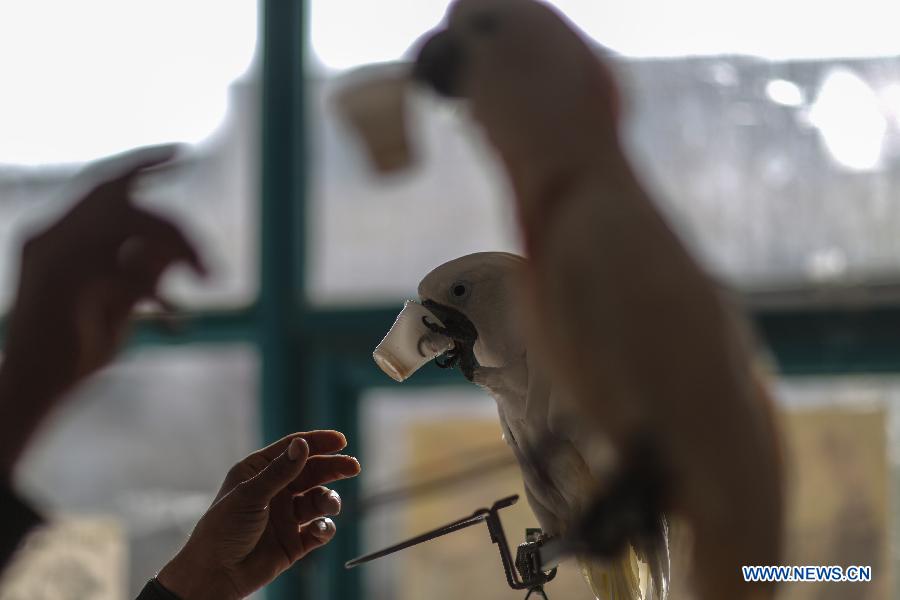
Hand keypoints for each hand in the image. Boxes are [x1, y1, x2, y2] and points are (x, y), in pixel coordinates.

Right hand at [0, 145, 204, 473]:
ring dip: (178, 253)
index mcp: (55, 234)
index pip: (104, 184)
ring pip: (133, 228)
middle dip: (177, 228)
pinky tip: (172, 313)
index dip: (142, 162)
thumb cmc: (76, 352)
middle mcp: (48, 236)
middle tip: (210, 267)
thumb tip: (176, 255)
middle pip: (128, 203)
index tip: (181, 151)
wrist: (31, 391)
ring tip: (203, 281)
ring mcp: (51, 257)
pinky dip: (157, 287)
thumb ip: (145, 272)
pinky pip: (128, 268)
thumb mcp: (121, 302)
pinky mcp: (63, 284)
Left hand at [158, 431, 360, 599]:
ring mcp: (286, 516)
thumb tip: (303, 445)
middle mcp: (275, 491)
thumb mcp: (250, 495)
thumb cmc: (223, 530)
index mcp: (259, 472)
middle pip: (312, 473)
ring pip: (319, 500)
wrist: (215, 575)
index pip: (293, 450)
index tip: (340, 441)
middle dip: (334, 469)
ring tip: (330, 505)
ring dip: (329, 500)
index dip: (318, 443)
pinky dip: (325, 528)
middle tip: (353, 467)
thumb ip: (280, 472)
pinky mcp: (294, 542)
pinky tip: (320, 529)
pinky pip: (319, 530)